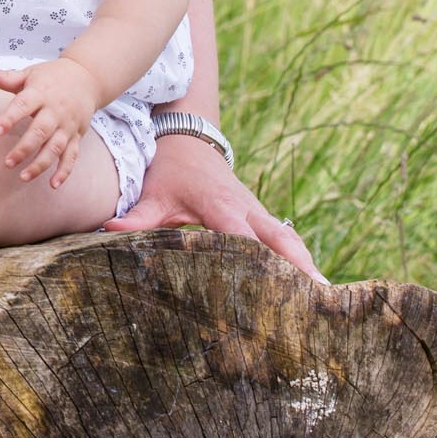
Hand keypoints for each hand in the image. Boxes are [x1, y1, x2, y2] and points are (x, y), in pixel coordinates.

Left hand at [0, 60, 99, 185]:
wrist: (87, 78)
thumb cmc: (51, 77)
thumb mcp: (29, 73)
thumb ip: (6, 77)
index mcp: (40, 93)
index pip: (24, 105)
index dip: (10, 118)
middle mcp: (55, 110)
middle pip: (40, 131)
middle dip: (24, 148)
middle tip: (7, 163)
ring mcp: (67, 125)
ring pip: (55, 147)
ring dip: (41, 164)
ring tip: (23, 177)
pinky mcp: (76, 136)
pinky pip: (72, 156)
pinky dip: (65, 171)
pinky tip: (53, 185)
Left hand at [108, 128, 323, 280]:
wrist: (188, 138)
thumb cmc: (169, 171)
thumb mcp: (153, 193)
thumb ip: (137, 217)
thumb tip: (110, 228)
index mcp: (221, 206)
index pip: (242, 238)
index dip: (255, 263)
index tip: (267, 291)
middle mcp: (247, 208)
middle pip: (279, 239)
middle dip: (298, 267)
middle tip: (318, 299)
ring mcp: (258, 211)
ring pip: (290, 239)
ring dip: (307, 265)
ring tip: (327, 298)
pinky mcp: (262, 216)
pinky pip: (287, 239)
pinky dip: (302, 260)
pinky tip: (316, 288)